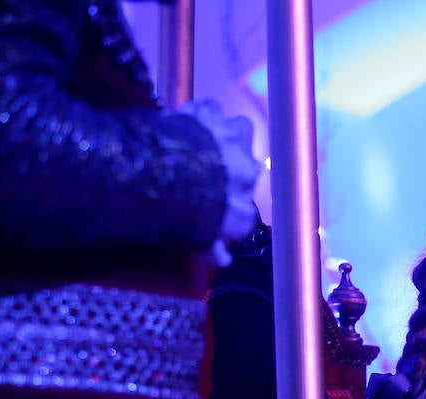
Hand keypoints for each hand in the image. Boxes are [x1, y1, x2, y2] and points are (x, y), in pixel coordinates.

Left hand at [183, 99, 260, 264]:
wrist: (175, 179)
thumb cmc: (191, 215)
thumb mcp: (204, 239)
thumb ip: (214, 248)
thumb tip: (224, 261)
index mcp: (245, 205)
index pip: (247, 209)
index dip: (233, 206)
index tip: (219, 207)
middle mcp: (248, 169)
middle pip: (250, 163)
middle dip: (235, 166)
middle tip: (212, 168)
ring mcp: (231, 140)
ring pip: (239, 128)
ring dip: (224, 132)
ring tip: (204, 136)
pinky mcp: (210, 116)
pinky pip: (209, 109)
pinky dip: (200, 112)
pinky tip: (186, 117)